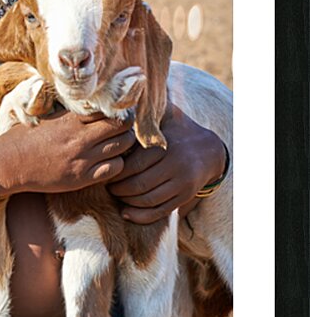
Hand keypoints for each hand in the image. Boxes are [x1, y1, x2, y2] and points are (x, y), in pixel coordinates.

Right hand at [0, 107, 136, 195]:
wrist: (10, 164)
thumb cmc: (25, 136)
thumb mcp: (46, 115)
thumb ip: (69, 110)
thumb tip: (87, 100)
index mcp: (70, 119)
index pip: (107, 109)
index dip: (117, 109)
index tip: (118, 110)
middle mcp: (79, 138)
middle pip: (120, 126)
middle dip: (125, 125)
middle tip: (124, 126)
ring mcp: (82, 159)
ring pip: (122, 147)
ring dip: (124, 143)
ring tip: (119, 142)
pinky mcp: (81, 178)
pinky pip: (114, 169)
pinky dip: (117, 164)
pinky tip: (109, 160)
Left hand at [107, 104, 226, 223]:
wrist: (209, 150)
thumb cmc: (177, 130)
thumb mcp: (165, 115)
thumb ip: (145, 111)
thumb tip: (121, 101)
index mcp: (167, 146)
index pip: (135, 164)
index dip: (118, 170)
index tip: (108, 168)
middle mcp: (176, 166)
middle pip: (139, 183)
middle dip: (119, 187)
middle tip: (108, 185)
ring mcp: (182, 184)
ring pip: (149, 200)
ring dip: (127, 201)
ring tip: (116, 195)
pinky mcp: (185, 197)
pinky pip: (161, 211)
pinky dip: (141, 216)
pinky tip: (126, 212)